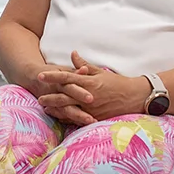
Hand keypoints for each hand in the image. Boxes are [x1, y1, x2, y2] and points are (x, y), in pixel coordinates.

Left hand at [37, 51, 151, 121]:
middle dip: (50, 96)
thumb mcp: (100, 72)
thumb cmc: (118, 83)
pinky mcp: (95, 118)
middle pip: (64, 96)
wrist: (135, 97)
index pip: (67, 77)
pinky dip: (67, 118)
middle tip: (39, 97)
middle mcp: (88, 96)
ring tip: (45, 108)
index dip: (52, 76)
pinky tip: (60, 117)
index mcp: (89, 82)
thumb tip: (72, 54)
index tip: (40, 75)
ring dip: (56, 109)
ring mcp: (91, 109)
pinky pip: (78, 119)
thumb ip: (84, 65)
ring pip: (69, 109)